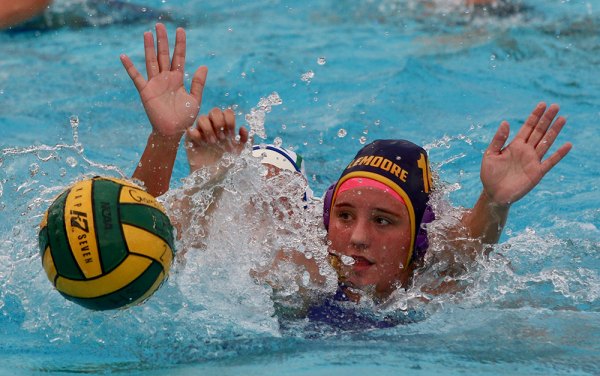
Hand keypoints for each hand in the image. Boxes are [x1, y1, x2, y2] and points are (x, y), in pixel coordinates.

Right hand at [120, 23, 205, 137]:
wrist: (172, 131)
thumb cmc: (184, 118)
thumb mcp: (195, 99)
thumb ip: (198, 83)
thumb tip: (204, 66)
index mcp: (178, 79)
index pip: (178, 57)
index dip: (180, 44)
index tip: (180, 30)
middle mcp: (165, 78)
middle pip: (163, 55)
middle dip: (163, 40)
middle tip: (160, 25)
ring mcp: (155, 83)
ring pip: (151, 61)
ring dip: (149, 48)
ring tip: (147, 33)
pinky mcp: (146, 91)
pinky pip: (136, 77)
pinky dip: (130, 67)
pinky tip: (124, 56)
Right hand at [185, 108, 248, 172]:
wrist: (212, 178)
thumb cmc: (225, 164)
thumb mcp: (238, 153)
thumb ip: (244, 140)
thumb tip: (243, 128)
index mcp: (225, 128)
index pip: (227, 113)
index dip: (230, 120)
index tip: (231, 134)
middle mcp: (213, 127)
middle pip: (214, 111)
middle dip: (219, 122)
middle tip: (221, 138)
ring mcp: (201, 132)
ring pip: (202, 118)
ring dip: (208, 129)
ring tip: (212, 143)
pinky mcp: (190, 139)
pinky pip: (190, 129)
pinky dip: (196, 134)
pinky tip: (201, 144)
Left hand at [481, 102, 571, 205]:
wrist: (494, 194)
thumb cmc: (490, 174)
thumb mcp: (490, 154)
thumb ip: (498, 139)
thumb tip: (505, 122)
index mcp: (515, 145)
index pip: (527, 127)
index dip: (535, 116)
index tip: (542, 104)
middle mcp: (526, 150)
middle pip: (539, 132)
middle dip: (547, 119)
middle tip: (556, 106)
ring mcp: (533, 161)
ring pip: (546, 143)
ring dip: (554, 131)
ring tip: (562, 119)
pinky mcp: (537, 172)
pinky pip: (550, 161)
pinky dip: (559, 154)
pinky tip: (567, 145)